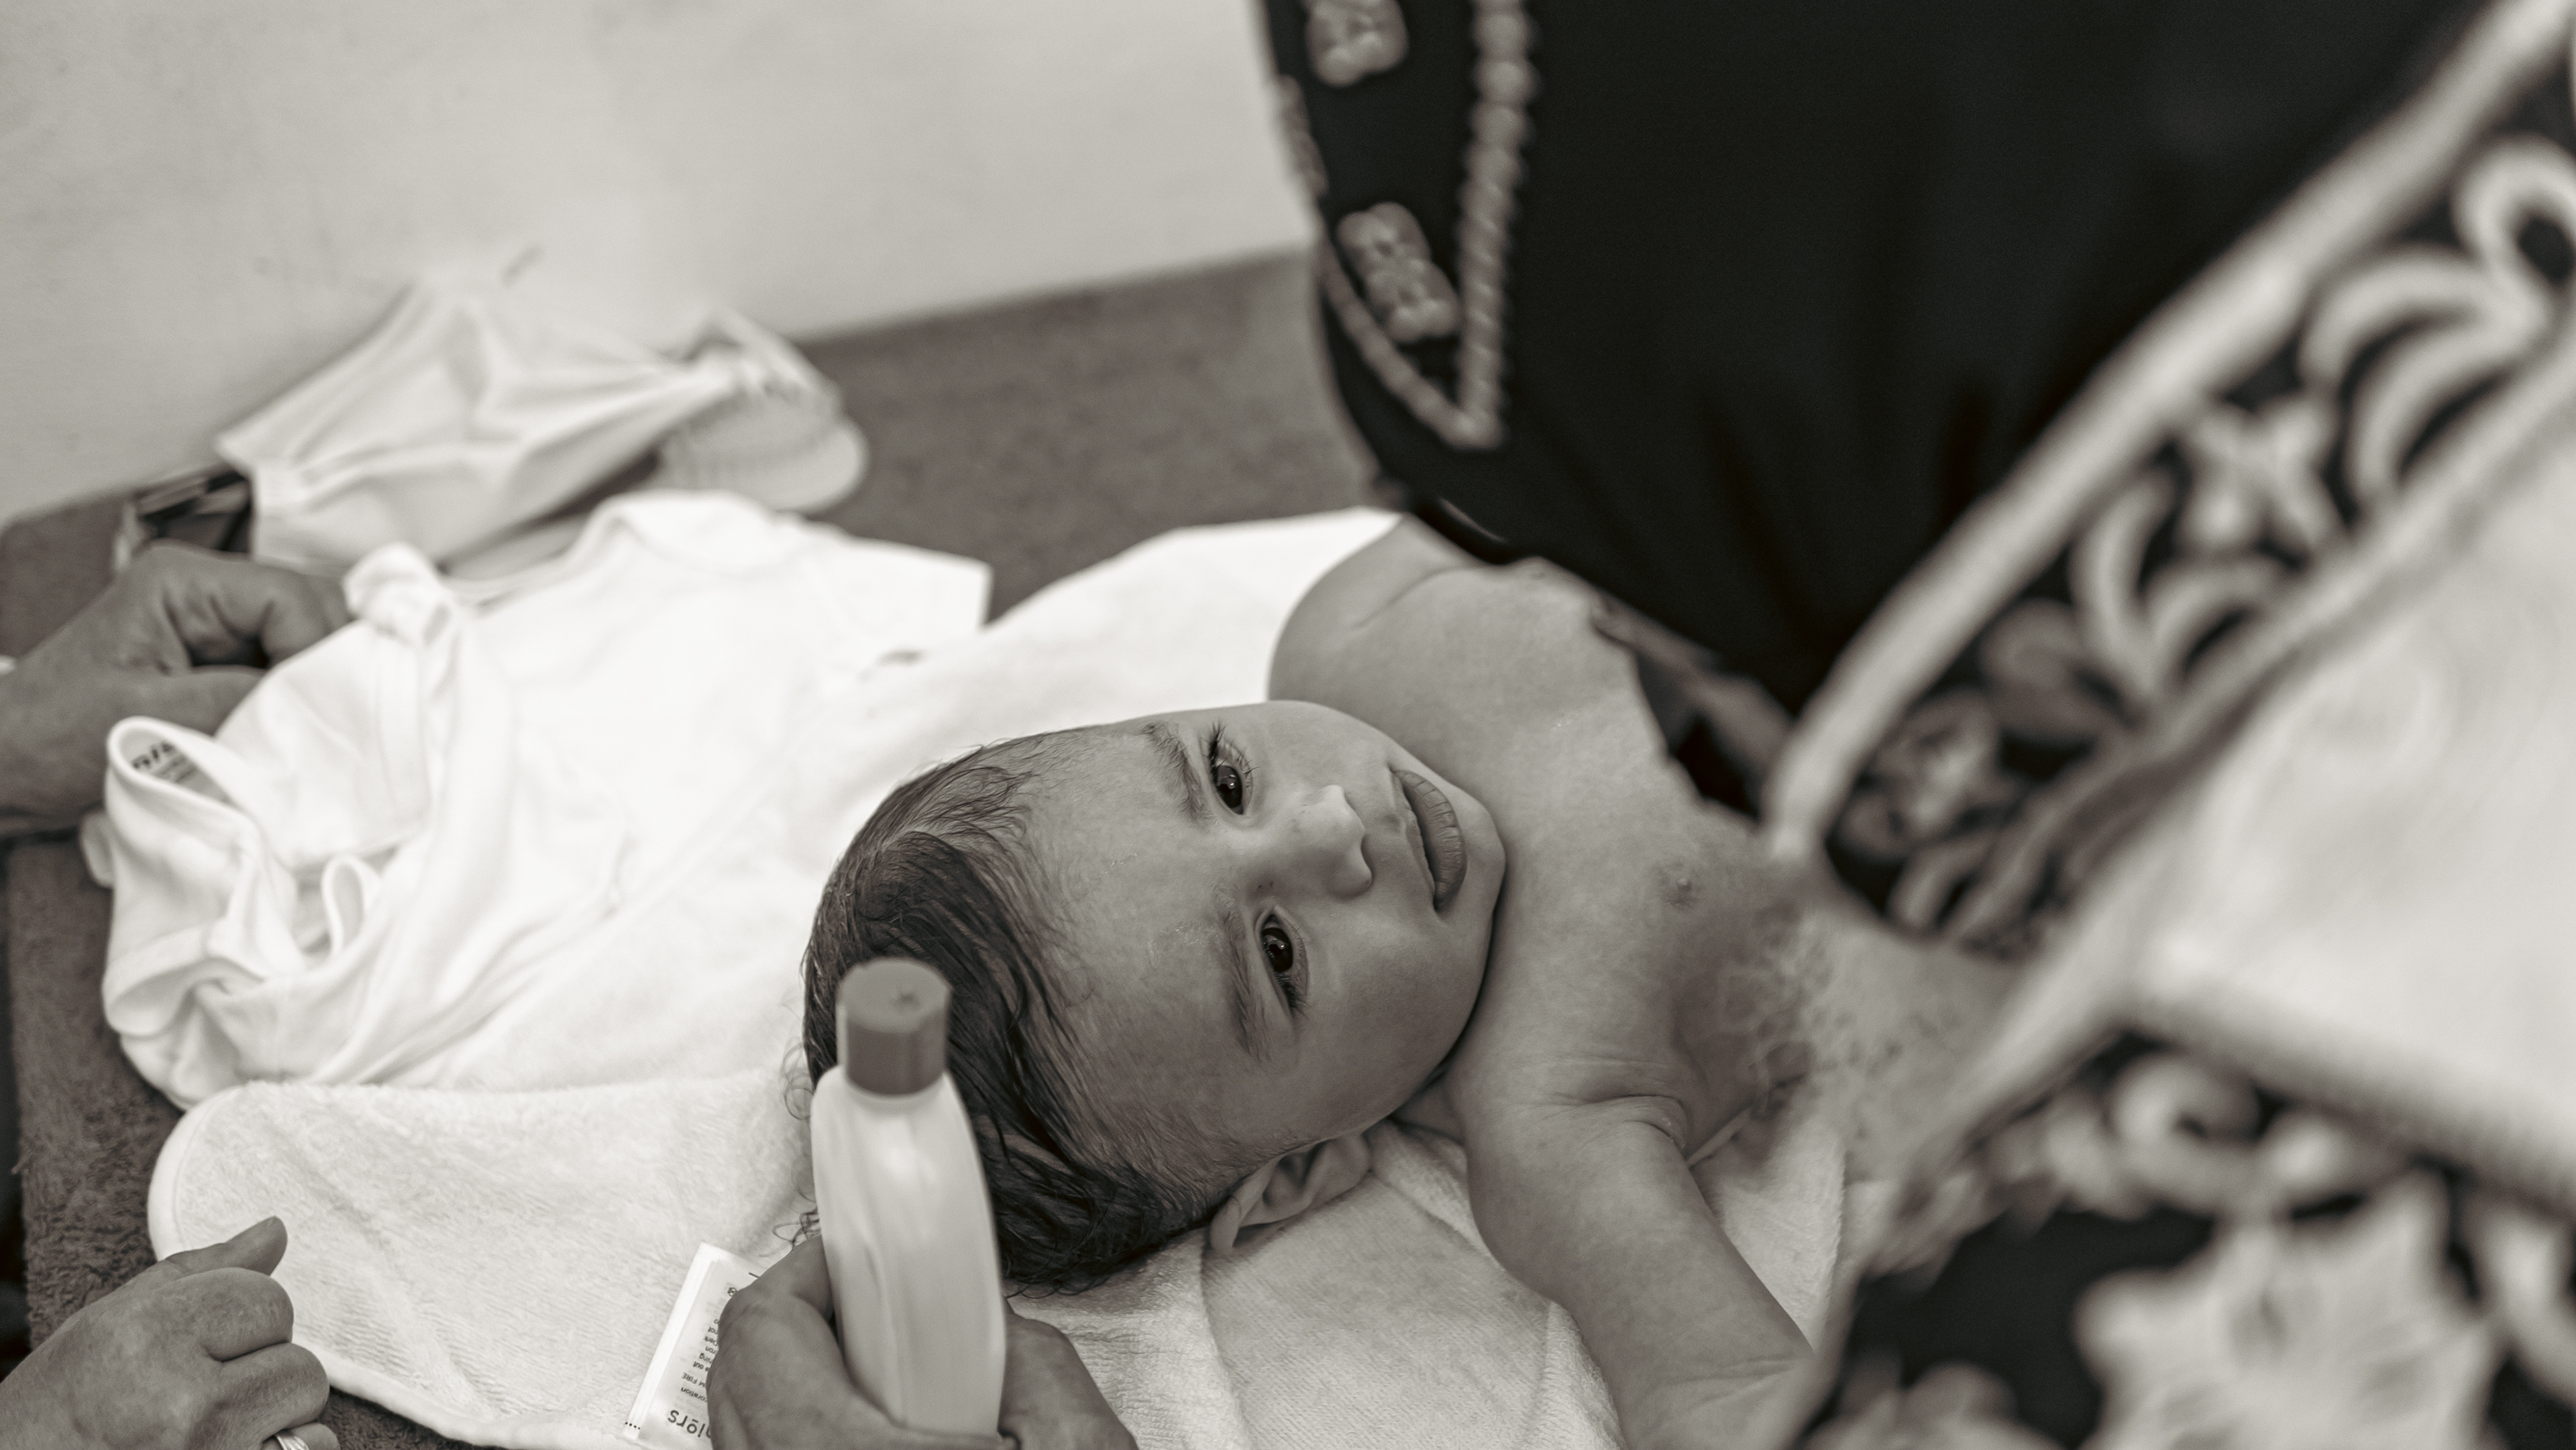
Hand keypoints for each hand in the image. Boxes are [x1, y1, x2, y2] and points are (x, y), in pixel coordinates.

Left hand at [0, 541, 346, 823]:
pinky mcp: (221, 659)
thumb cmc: (50, 737)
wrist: (5, 766)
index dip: (321, 652)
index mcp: (183, 580)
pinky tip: (289, 733)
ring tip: (309, 733)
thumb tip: (325, 706)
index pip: (294, 597)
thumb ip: (243, 699)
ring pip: (307, 640)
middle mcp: (207, 589)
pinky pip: (284, 669)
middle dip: (328, 667)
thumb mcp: (151, 716)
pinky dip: (296, 702)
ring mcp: (217, 624)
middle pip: (313, 610)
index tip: (323, 714)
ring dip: (314, 687)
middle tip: (329, 726)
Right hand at [0, 1217, 335, 1449]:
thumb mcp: (112, 1321)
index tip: (205, 1342)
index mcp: (148, 1338)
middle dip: (262, 1368)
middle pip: (298, 1359)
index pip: (270, 1301)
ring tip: (214, 1422)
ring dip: (276, 1412)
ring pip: (307, 1407)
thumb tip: (276, 1231)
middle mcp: (182, 1399)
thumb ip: (202, 1273)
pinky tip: (231, 1449)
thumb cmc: (65, 1403)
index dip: (246, 1318)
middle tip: (202, 1388)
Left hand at [709, 1238, 1133, 1449]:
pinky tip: (882, 1448)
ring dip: (803, 1394)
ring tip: (891, 1395)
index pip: (764, 1328)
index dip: (810, 1272)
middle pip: (738, 1378)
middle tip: (879, 1317)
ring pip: (742, 1436)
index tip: (858, 1260)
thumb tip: (992, 1331)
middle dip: (804, 1327)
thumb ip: (1033, 1363)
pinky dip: (810, 1446)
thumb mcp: (1081, 1449)